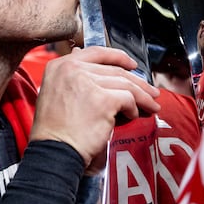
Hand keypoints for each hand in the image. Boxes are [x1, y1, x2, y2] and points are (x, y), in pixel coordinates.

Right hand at [30, 46, 160, 168]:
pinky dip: (133, 108)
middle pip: (114, 70)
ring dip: (141, 96)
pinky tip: (132, 116)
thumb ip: (72, 77)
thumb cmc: (54, 129)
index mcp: (59, 66)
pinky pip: (127, 99)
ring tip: (150, 105)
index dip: (118, 57)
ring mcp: (88, 82)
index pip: (95, 52)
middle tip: (150, 92)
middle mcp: (72, 69)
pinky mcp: (103, 99)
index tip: (131, 65)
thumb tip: (89, 62)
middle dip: (136, 81)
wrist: (53, 150)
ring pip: (125, 84)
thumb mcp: (55, 93)